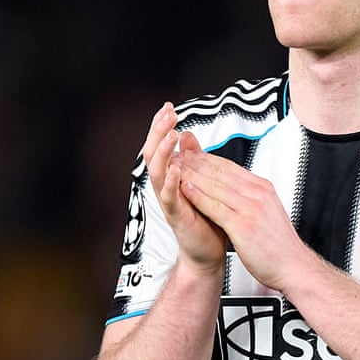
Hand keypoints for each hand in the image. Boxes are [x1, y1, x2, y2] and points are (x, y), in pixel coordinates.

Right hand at [142, 103, 227, 272]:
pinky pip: (169, 197)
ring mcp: (168, 202)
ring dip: (162, 152)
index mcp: (170, 176)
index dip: (161, 126)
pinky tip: (176, 168)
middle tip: (168, 113)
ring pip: (156, 172)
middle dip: (158, 132)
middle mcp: (164, 187)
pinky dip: (171, 182)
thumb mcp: (199, 182)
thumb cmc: (204, 218)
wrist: (207, 253)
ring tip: (170, 134)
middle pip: (152, 154)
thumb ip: (192, 160)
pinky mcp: (176, 217)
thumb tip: (186, 134)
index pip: (160, 146)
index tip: (168, 106)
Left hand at [172, 146, 309, 292]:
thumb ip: (252, 198)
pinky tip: (185, 189)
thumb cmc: (279, 245)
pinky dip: (198, 196)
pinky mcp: (243, 225)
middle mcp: (258, 194)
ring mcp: (251, 208)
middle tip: (177, 154)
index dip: (207, 159)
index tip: (191, 154)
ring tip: (174, 168)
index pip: (230, 167)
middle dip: (196, 162)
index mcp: (263, 189)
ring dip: (192, 175)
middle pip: (221, 172)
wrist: (293, 266)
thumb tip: (237, 189)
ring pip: (215, 185)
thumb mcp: (267, 212)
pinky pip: (215, 206)